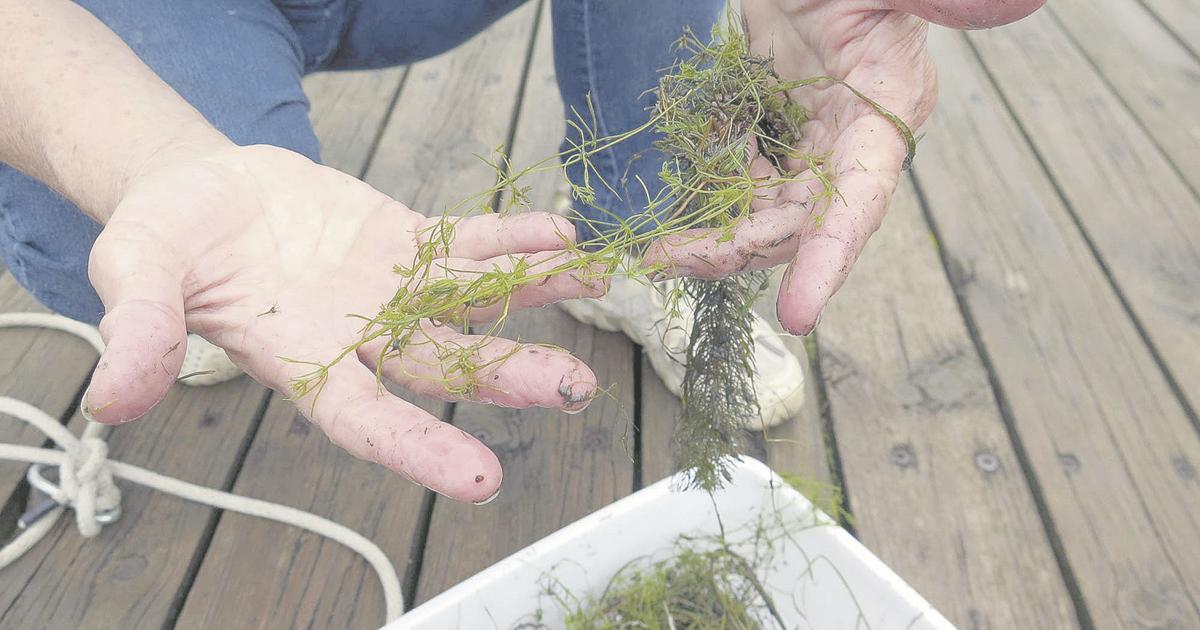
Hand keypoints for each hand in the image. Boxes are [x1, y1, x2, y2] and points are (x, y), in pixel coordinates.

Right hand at [83, 144, 603, 502]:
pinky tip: (558, 236)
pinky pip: (465, 242)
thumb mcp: (133, 273)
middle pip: (441, 367)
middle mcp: (360, 339)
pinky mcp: (405, 241)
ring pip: (470, 305)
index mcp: (299, 363)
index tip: (481, 483)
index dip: (418, 450)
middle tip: (574, 389)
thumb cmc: (163, 240)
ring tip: (598, 290)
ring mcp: (389, 290)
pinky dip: (509, 241)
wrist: (202, 191)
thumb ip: (139, 331)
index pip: (364, 420)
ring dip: (532, 303)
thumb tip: (114, 400)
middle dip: (506, 378)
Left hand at [644, 0, 1042, 334]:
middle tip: (669, 260)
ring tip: (659, 250)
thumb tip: (1019, 4)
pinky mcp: (774, 135)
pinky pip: (741, 185)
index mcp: (886, 111)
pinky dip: (710, 198)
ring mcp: (809, 143)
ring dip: (715, 238)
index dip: (830, 258)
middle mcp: (851, 144)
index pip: (862, 200)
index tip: (798, 315)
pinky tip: (681, 189)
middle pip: (799, 223)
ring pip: (764, 216)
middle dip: (737, 249)